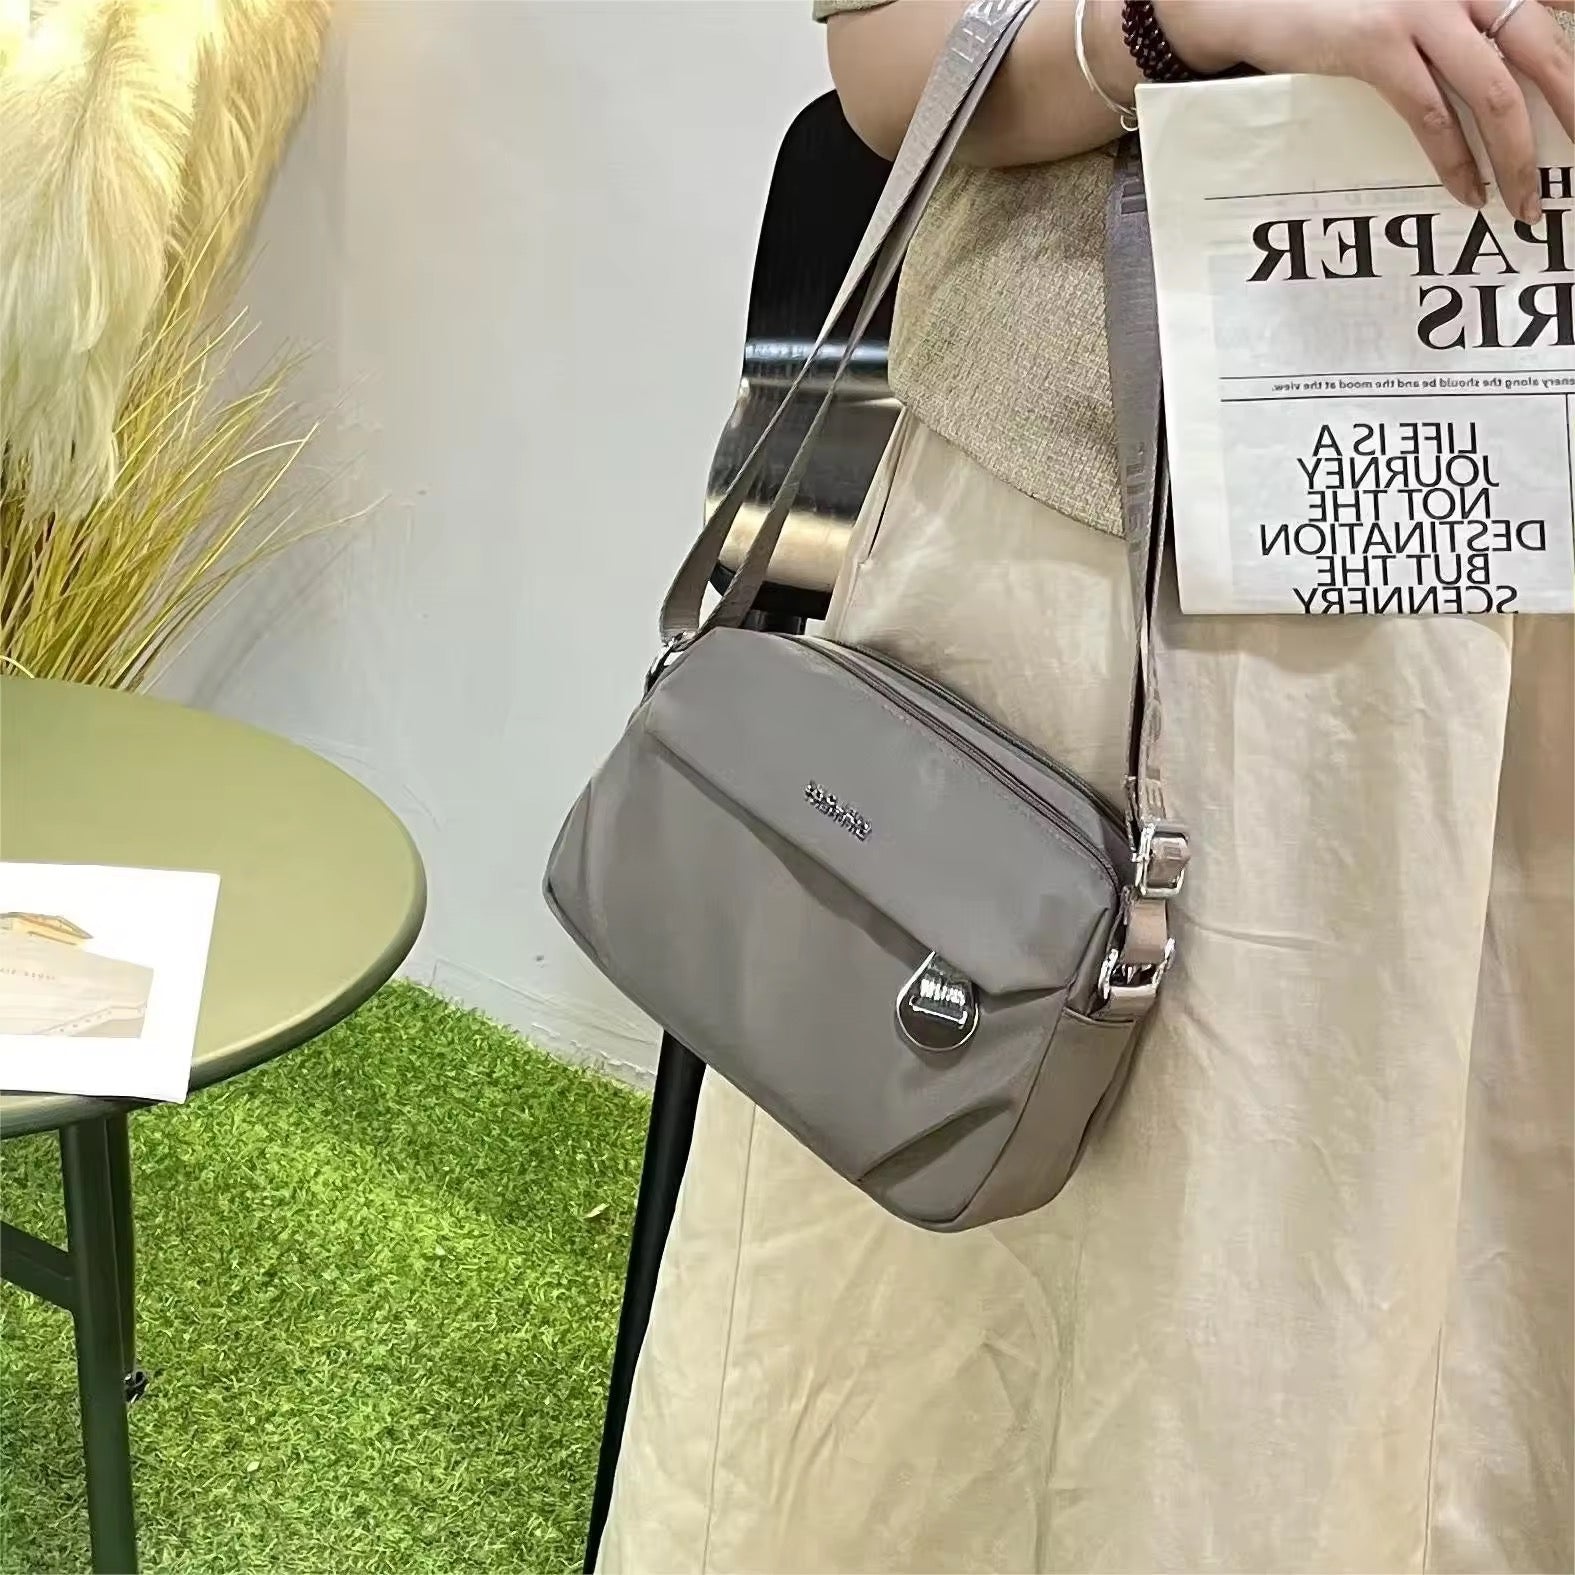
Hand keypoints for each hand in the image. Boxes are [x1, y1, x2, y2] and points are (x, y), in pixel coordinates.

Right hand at [1155, 0, 1573, 221]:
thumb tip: (1505, 82)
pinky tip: (1469, 192)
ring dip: (1518, 155)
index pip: (1549, 8)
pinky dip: (1456, 161)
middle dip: (1571, 108)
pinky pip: (1432, 114)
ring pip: (1494, 91)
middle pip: (1542, 49)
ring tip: (1526, 201)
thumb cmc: (1338, 3)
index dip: (1572, 68)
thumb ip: (1459, 27)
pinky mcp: (1377, 46)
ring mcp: (1421, 11)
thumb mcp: (1412, 7)